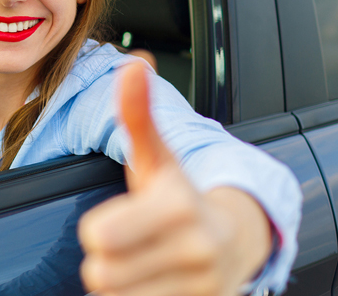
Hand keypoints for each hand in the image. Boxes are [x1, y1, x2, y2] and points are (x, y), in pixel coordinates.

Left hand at [78, 60, 271, 294]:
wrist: (239, 239)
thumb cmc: (182, 195)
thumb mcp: (159, 157)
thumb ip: (138, 115)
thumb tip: (132, 64)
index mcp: (180, 208)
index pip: (99, 237)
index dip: (97, 230)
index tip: (116, 220)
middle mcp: (197, 252)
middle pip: (100, 275)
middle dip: (104, 260)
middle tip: (124, 245)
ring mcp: (201, 287)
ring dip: (118, 285)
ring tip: (139, 264)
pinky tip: (150, 283)